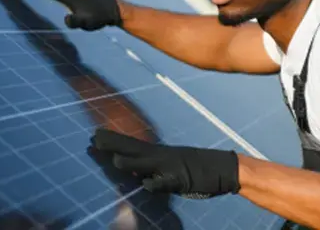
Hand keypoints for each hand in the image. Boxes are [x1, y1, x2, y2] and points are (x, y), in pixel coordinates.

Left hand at [90, 128, 239, 198]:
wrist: (224, 168)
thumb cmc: (196, 168)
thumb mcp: (170, 166)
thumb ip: (152, 169)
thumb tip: (133, 173)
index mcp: (159, 153)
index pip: (131, 144)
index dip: (113, 140)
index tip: (95, 134)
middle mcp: (162, 156)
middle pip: (133, 149)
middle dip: (114, 144)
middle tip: (94, 138)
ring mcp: (171, 167)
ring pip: (147, 163)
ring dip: (131, 162)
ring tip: (114, 160)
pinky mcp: (181, 179)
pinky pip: (166, 183)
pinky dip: (156, 184)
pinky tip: (146, 185)